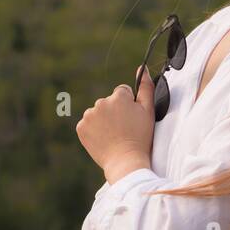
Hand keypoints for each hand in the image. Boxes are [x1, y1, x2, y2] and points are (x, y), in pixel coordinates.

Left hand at [76, 66, 156, 180]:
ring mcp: (89, 115)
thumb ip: (146, 87)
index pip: (122, 93)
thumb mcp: (148, 111)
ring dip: (104, 121)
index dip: (128, 106)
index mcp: (118, 96)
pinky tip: (104, 139)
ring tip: (114, 135)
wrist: (125, 161)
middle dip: (115, 112)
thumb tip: (141, 68)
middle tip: (123, 129)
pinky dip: (94, 130)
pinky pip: (88, 124)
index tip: (130, 119)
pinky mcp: (81, 127)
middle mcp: (101, 102)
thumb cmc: (140, 137)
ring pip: (98, 113)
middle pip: (109, 102)